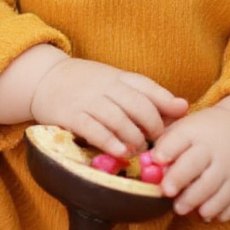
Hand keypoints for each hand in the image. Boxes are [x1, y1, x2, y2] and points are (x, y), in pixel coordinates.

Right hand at [30, 58, 187, 157]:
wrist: (45, 78)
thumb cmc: (87, 84)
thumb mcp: (116, 82)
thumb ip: (148, 95)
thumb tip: (184, 107)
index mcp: (119, 77)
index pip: (148, 88)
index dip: (166, 105)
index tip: (177, 122)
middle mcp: (106, 86)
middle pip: (138, 105)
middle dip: (153, 126)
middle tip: (158, 143)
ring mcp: (88, 100)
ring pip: (118, 119)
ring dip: (134, 138)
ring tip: (139, 151)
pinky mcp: (71, 115)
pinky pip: (93, 129)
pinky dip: (109, 142)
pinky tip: (120, 153)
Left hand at [150, 106, 229, 222]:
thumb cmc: (207, 133)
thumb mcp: (188, 127)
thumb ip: (165, 142)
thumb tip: (145, 163)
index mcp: (197, 132)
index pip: (180, 139)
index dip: (168, 149)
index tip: (158, 159)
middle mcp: (216, 151)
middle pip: (197, 166)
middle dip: (179, 180)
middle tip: (166, 192)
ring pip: (215, 190)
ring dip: (197, 203)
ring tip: (181, 209)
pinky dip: (220, 212)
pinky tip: (206, 214)